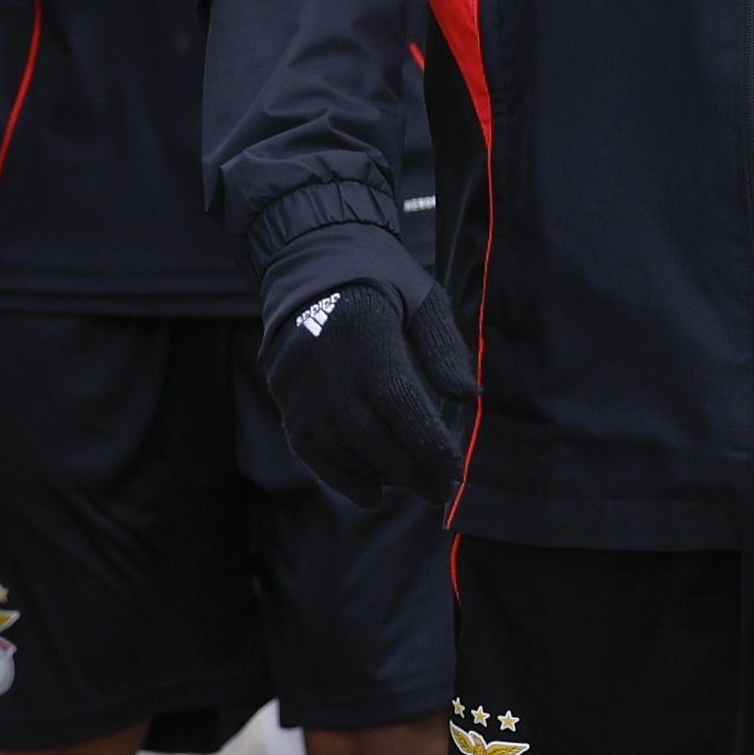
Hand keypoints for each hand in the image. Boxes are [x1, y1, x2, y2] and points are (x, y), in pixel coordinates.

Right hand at [260, 258, 473, 504]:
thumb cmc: (380, 279)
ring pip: (341, 448)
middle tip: (442, 491)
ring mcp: (301, 385)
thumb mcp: (422, 297)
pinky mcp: (284, 397)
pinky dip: (340, 476)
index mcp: (367, 332)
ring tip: (414, 487)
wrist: (310, 262)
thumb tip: (469, 397)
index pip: (401, 403)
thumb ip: (444, 348)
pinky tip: (370, 492)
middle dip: (412, 471)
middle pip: (372, 435)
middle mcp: (329, 363)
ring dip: (381, 476)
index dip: (428, 444)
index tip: (455, 471)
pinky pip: (310, 450)